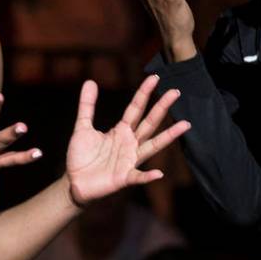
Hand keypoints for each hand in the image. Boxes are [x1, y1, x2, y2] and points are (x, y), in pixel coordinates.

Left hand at [65, 75, 190, 205]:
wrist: (75, 182)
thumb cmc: (81, 155)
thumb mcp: (83, 127)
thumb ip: (87, 106)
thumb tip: (90, 81)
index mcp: (121, 131)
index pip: (136, 108)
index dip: (144, 93)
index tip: (155, 78)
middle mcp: (130, 143)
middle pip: (149, 122)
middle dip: (161, 107)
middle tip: (175, 92)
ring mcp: (129, 160)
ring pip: (152, 146)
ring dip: (169, 136)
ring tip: (185, 125)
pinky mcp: (124, 178)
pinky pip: (138, 176)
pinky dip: (147, 176)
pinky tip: (158, 174)